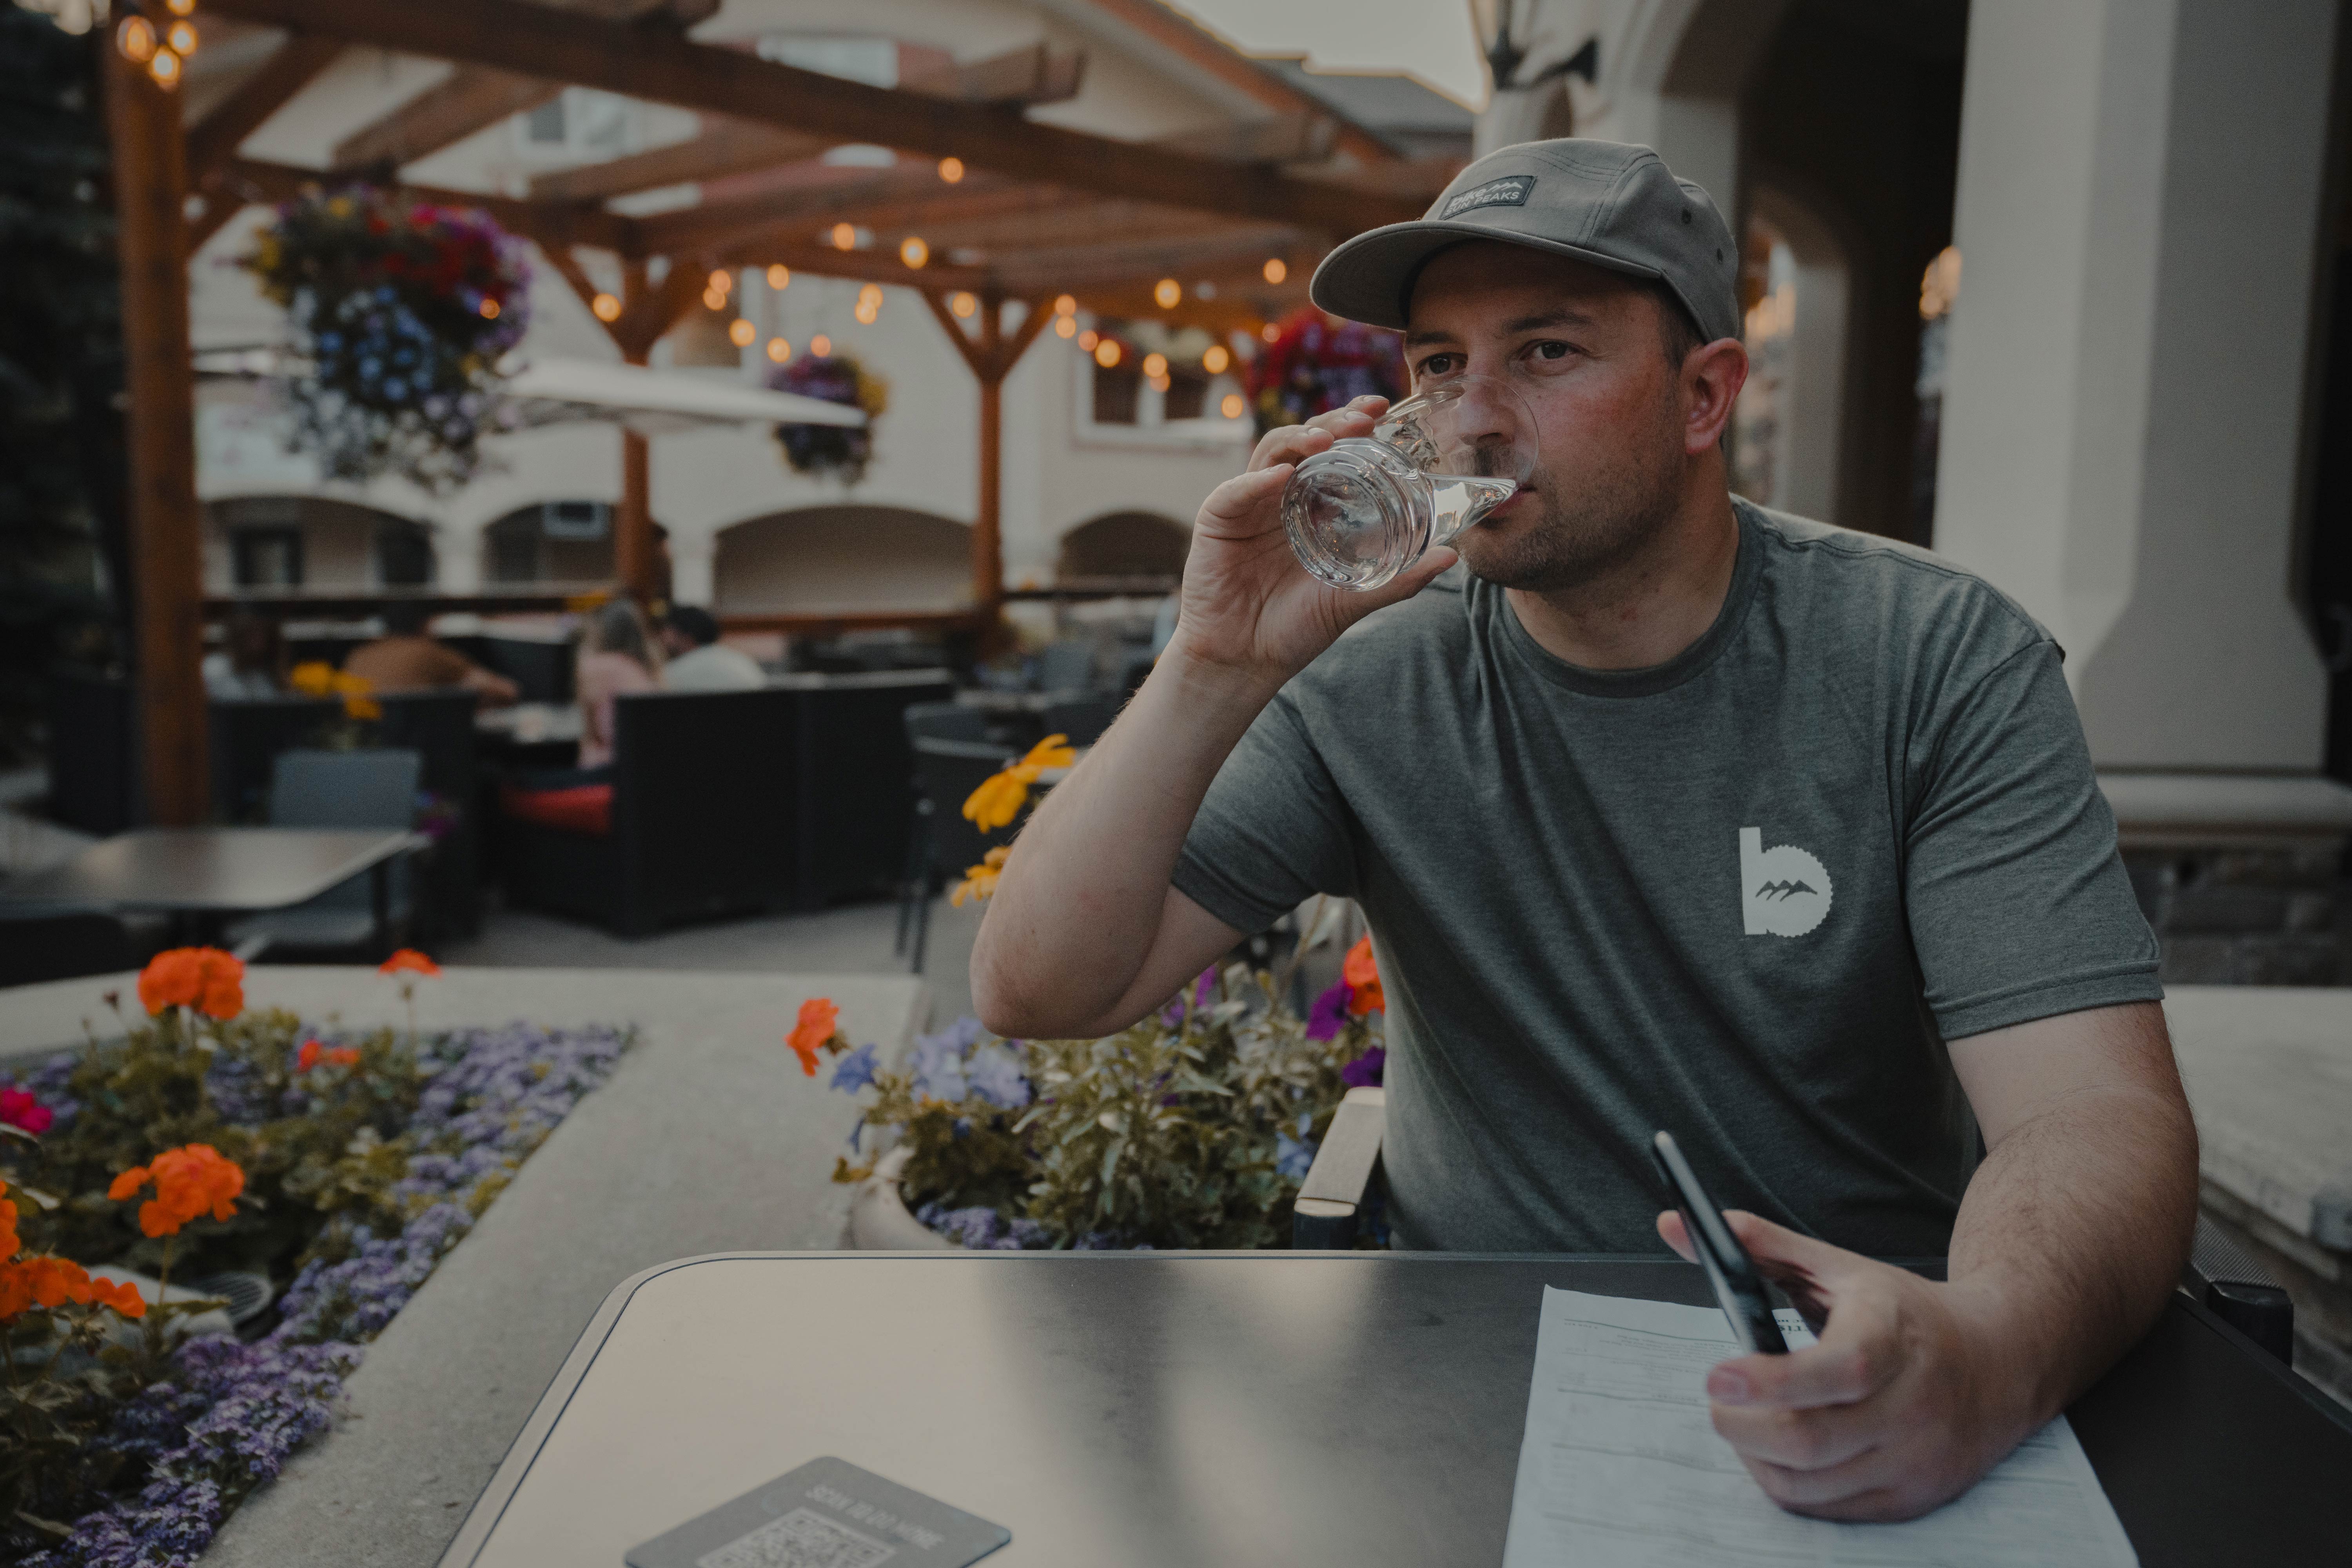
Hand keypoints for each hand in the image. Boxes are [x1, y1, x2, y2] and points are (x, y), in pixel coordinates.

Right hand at [1166, 397, 1456, 688]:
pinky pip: (1236, 490)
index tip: (1382, 410)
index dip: (1354, 426)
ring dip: (1299, 441)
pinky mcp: (1218, 520)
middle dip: (1332, 424)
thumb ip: (1399, 580)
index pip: (1334, 453)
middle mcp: (1281, 496)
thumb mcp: (1354, 601)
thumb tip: (1452, 556)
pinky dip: (1257, 480)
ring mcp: (1249, 504)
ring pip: (1271, 453)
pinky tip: (1282, 476)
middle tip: (1362, 420)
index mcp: (1312, 507)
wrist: (1246, 660)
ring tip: (1327, 443)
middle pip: (1304, 443)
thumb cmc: (1295, 629)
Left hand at [1658, 1208, 2040, 1521]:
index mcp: (1894, 1335)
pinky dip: (1789, 1485)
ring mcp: (1916, 1457)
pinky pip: (1831, 1509)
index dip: (1771, 1380)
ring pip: (1812, 1484)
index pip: (1839, 1370)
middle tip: (1718, 1401)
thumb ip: (1757, 1244)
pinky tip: (1776, 1452)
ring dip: (1757, 1458)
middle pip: (1812, 1440)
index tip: (1715, 1373)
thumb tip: (1673, 1224)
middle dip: (1742, 1427)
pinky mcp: (1914, 1496)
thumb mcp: (1837, 1265)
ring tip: (1744, 1423)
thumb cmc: (1901, 1312)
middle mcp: (1914, 1403)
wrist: (1999, 1362)